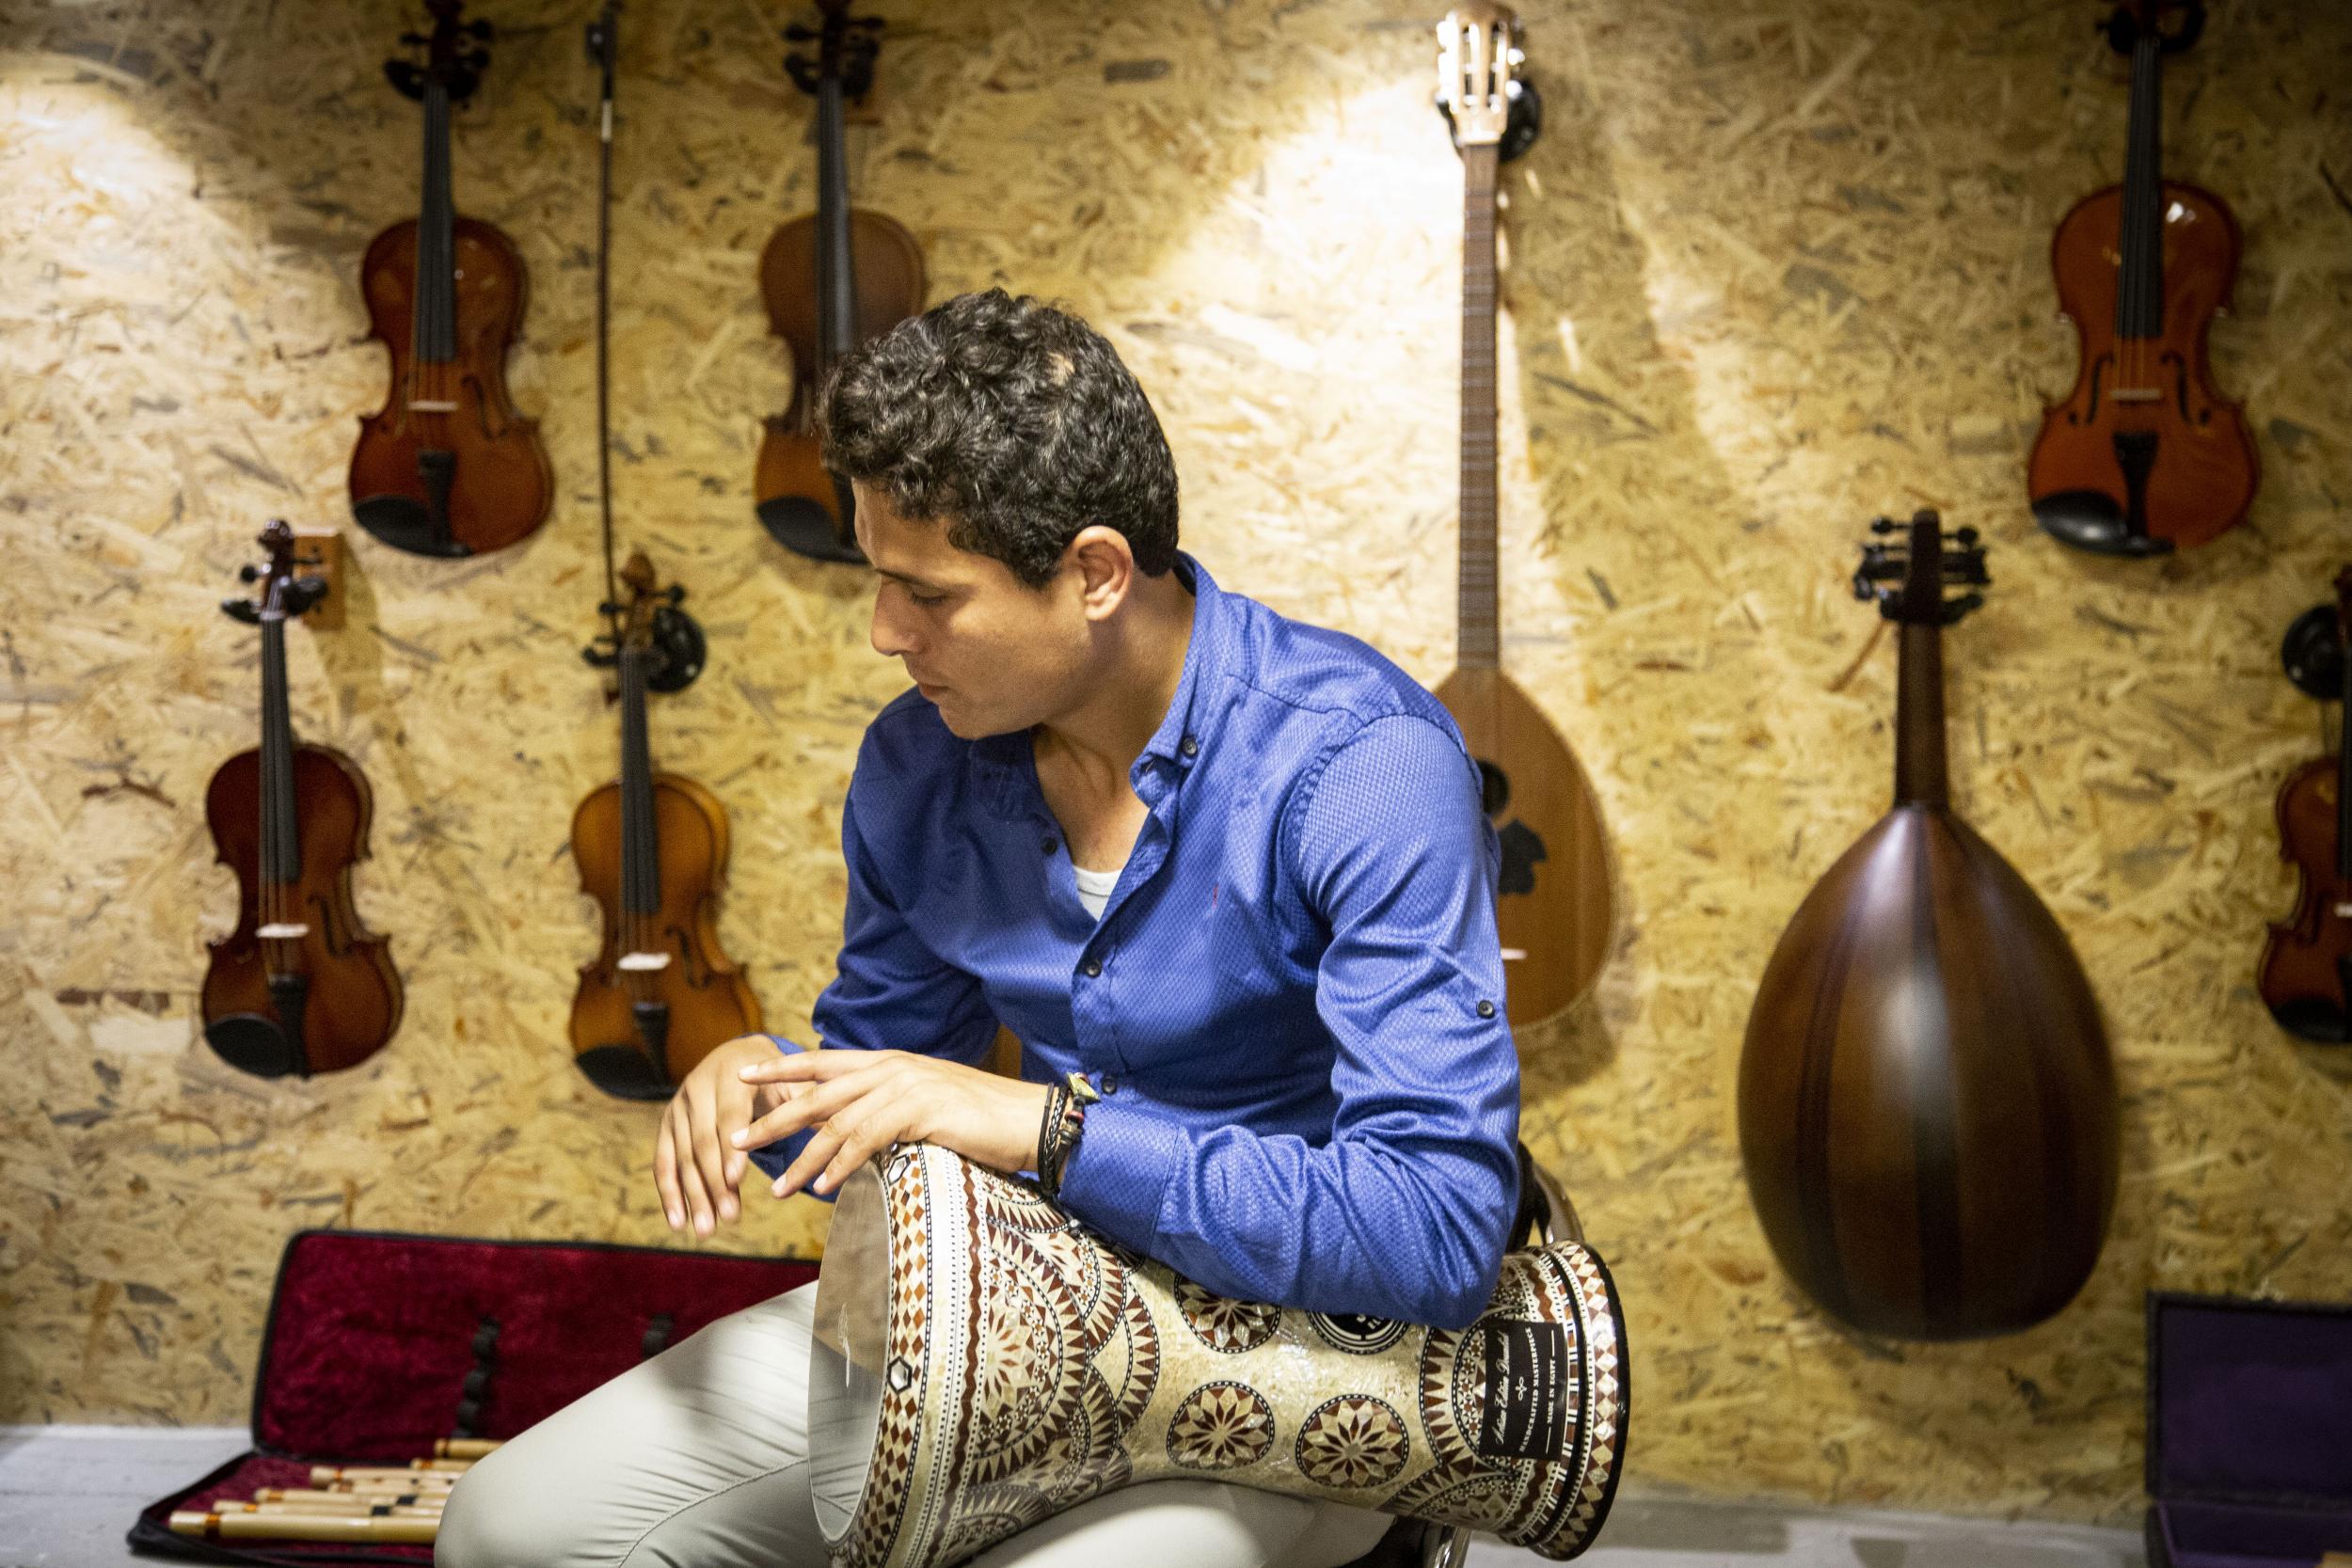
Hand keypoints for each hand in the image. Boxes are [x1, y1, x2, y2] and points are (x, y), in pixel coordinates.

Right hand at [654, 1033, 799, 1236]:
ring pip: (681, 1156)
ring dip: (693, 1195)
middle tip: (728, 1218)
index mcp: (731, 1074)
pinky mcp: (668, 1125)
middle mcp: (698, 1087)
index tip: (734, 1180)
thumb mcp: (792, 1083)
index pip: (729, 1114)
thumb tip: (835, 1132)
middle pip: (702, 1140)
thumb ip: (807, 1106)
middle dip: (713, 1183)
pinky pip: (664, 1162)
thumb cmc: (774, 1078)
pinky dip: (670, 1193)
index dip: (730, 1148)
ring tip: (706, 1230)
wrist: (737, 1055)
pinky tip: (679, 1221)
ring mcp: (678, 1106)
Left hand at [731, 1049, 1052, 1199]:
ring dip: (801, 1158)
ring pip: (837, 1122)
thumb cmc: (979, 1119)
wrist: (1028, 1119)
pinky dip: (841, 1165)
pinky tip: (822, 1188)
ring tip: (776, 1188)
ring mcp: (907, 1086)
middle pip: (817, 1092)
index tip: (741, 1076)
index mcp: (890, 1062)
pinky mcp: (922, 1110)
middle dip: (772, 1118)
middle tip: (733, 1141)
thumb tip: (854, 1132)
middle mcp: (892, 1067)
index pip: (823, 1061)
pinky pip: (868, 1139)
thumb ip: (888, 1110)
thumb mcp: (925, 1106)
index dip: (780, 1069)